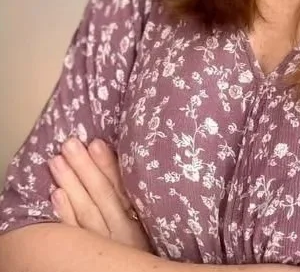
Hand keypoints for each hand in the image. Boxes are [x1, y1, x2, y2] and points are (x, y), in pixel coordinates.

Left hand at [48, 137, 151, 252]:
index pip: (122, 188)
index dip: (108, 165)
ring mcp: (101, 244)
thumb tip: (120, 157)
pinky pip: (73, 235)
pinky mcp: (84, 257)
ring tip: (57, 161)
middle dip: (85, 168)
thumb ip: (132, 194)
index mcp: (138, 218)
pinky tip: (55, 194)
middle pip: (102, 195)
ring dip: (71, 184)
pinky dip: (64, 214)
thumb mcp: (144, 218)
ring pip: (85, 212)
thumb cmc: (138, 244)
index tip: (95, 143)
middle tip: (70, 144)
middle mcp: (120, 231)